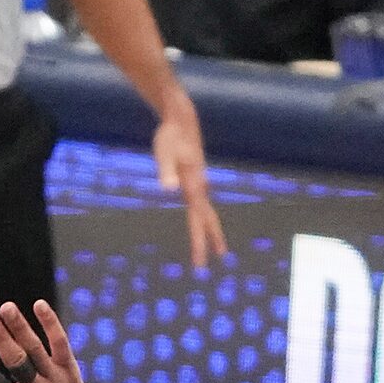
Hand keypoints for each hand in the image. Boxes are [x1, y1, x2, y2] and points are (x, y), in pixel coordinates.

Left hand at [151, 96, 227, 268]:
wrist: (182, 120)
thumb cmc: (170, 136)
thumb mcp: (164, 153)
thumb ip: (166, 171)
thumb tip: (168, 188)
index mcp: (194, 187)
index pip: (197, 221)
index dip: (198, 243)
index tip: (199, 262)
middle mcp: (200, 187)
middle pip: (208, 218)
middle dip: (212, 239)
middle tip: (220, 257)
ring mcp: (199, 182)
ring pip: (207, 210)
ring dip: (211, 227)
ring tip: (216, 243)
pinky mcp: (195, 177)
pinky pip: (202, 201)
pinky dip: (204, 214)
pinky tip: (200, 215)